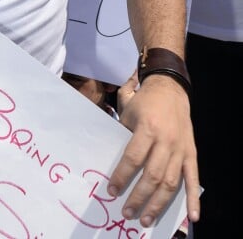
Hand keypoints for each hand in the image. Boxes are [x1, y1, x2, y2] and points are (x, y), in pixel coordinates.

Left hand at [108, 74, 198, 228]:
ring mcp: (180, 148)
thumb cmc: (145, 99)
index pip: (133, 158)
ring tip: (146, 219)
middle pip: (152, 176)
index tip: (112, 191)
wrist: (171, 86)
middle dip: (138, 197)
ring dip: (158, 204)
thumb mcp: (127, 108)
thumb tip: (110, 155)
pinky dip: (194, 199)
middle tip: (126, 212)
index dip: (122, 176)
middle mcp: (166, 140)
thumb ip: (120, 130)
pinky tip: (192, 217)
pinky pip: (193, 178)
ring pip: (170, 183)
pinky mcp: (191, 153)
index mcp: (148, 127)